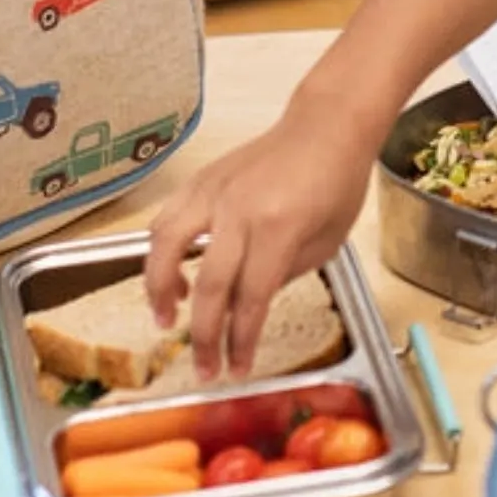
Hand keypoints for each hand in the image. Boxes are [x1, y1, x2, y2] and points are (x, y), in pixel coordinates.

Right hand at [144, 95, 374, 380]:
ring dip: (159, 287)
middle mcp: (239, 209)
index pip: (250, 299)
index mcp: (278, 228)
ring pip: (167, 244)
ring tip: (166, 317)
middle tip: (202, 368)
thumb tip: (248, 305)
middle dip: (204, 335)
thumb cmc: (337, 182)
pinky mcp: (202, 179)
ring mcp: (215, 191)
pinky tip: (169, 271)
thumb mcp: (327, 242)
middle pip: (209, 284)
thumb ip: (285, 275)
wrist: (327, 125)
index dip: (240, 341)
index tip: (235, 371)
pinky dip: (159, 249)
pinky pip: (167, 217)